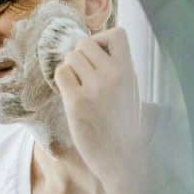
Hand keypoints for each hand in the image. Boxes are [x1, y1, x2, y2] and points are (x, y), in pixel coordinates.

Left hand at [53, 26, 143, 188]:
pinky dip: (63, 81)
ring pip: (71, 57)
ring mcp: (94, 88)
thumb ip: (117, 69)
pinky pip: (61, 74)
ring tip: (79, 87)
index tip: (100, 56)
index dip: (103, 40)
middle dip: (81, 56)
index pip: (117, 33)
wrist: (122, 159)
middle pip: (85, 43)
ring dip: (71, 69)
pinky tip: (72, 95)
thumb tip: (93, 46)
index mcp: (129, 72)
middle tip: (84, 76)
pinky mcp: (76, 102)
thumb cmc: (125, 126)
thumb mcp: (131, 92)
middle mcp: (113, 76)